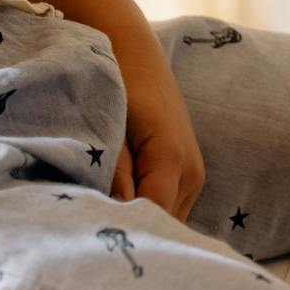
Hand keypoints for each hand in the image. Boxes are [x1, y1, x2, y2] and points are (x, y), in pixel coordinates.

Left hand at [110, 36, 205, 219]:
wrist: (137, 56)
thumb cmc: (119, 86)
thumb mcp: (110, 126)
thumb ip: (114, 171)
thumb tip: (116, 213)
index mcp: (172, 158)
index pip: (153, 216)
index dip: (126, 229)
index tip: (95, 233)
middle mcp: (192, 173)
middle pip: (164, 224)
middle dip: (134, 229)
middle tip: (94, 229)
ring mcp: (195, 177)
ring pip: (169, 220)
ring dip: (142, 221)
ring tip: (105, 216)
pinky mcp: (190, 177)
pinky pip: (170, 208)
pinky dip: (149, 212)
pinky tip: (122, 205)